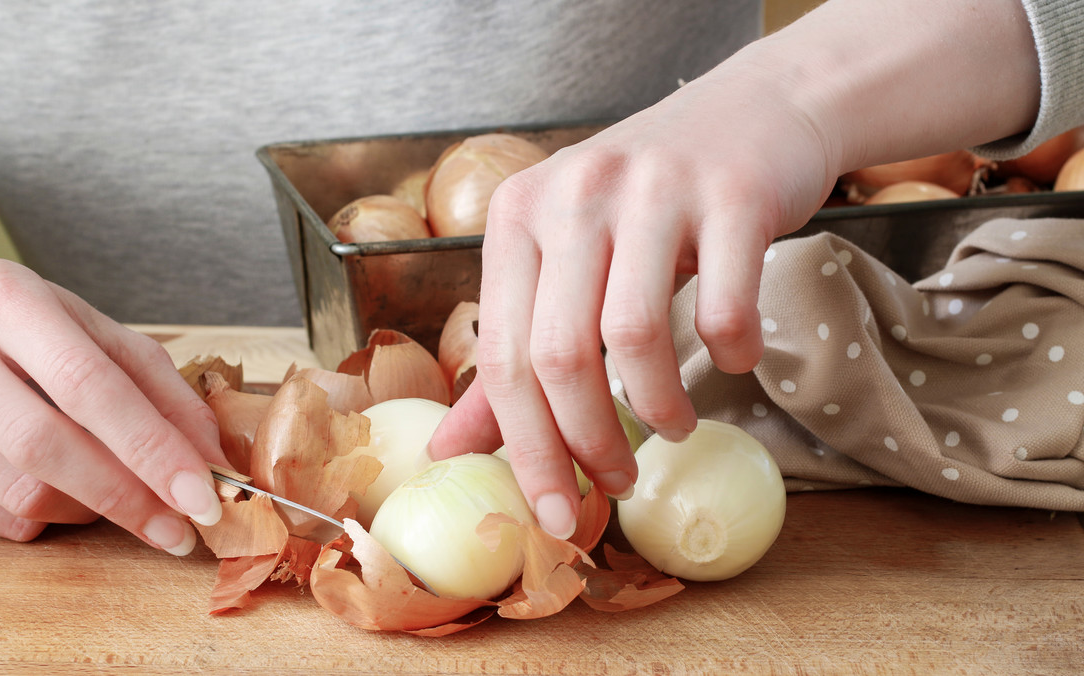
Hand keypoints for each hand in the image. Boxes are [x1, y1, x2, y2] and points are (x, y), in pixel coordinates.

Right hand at [0, 260, 224, 554]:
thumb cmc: (22, 335)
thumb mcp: (91, 334)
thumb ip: (159, 387)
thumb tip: (210, 458)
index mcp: (4, 296)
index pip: (89, 383)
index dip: (152, 448)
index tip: (202, 494)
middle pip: (48, 445)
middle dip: (129, 496)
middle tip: (182, 528)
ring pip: (22, 492)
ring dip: (93, 510)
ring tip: (123, 499)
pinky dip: (48, 519)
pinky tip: (65, 495)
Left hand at [429, 60, 838, 537]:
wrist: (752, 113)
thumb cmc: (648, 203)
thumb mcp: (566, 261)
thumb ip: (512, 353)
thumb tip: (452, 449)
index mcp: (517, 216)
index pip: (502, 356)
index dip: (525, 450)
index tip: (553, 514)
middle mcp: (573, 196)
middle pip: (559, 357)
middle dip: (588, 445)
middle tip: (618, 481)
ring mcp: (651, 189)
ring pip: (634, 337)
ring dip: (657, 408)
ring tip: (672, 424)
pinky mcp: (729, 195)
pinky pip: (723, 306)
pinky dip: (730, 355)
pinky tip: (733, 360)